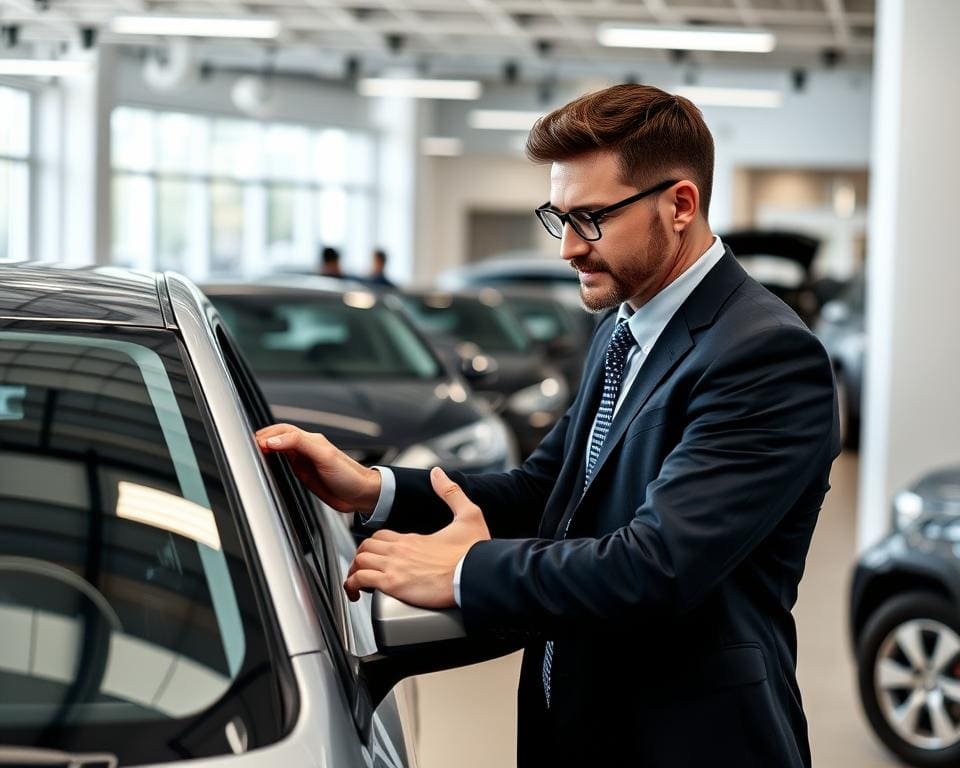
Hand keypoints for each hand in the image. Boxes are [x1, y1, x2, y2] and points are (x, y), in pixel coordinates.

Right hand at [255, 423, 380, 513]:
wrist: (361, 495)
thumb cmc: (348, 475)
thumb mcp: (324, 456)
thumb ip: (298, 444)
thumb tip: (273, 441)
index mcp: (310, 440)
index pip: (282, 430)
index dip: (267, 435)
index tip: (254, 444)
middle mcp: (305, 448)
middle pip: (278, 437)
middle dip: (262, 438)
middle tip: (247, 448)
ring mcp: (303, 460)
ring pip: (279, 448)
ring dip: (265, 448)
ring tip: (251, 453)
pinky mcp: (303, 473)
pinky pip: (284, 463)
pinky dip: (272, 461)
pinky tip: (266, 465)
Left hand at [343, 467, 490, 607]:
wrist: (477, 575)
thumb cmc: (474, 553)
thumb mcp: (469, 515)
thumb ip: (451, 492)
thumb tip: (437, 473)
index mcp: (413, 538)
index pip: (380, 536)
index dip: (375, 544)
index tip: (378, 554)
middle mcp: (400, 550)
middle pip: (366, 548)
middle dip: (362, 557)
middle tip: (365, 569)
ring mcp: (395, 567)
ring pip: (360, 562)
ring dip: (355, 571)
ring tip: (358, 584)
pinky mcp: (394, 584)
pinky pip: (362, 579)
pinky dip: (354, 584)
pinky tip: (356, 592)